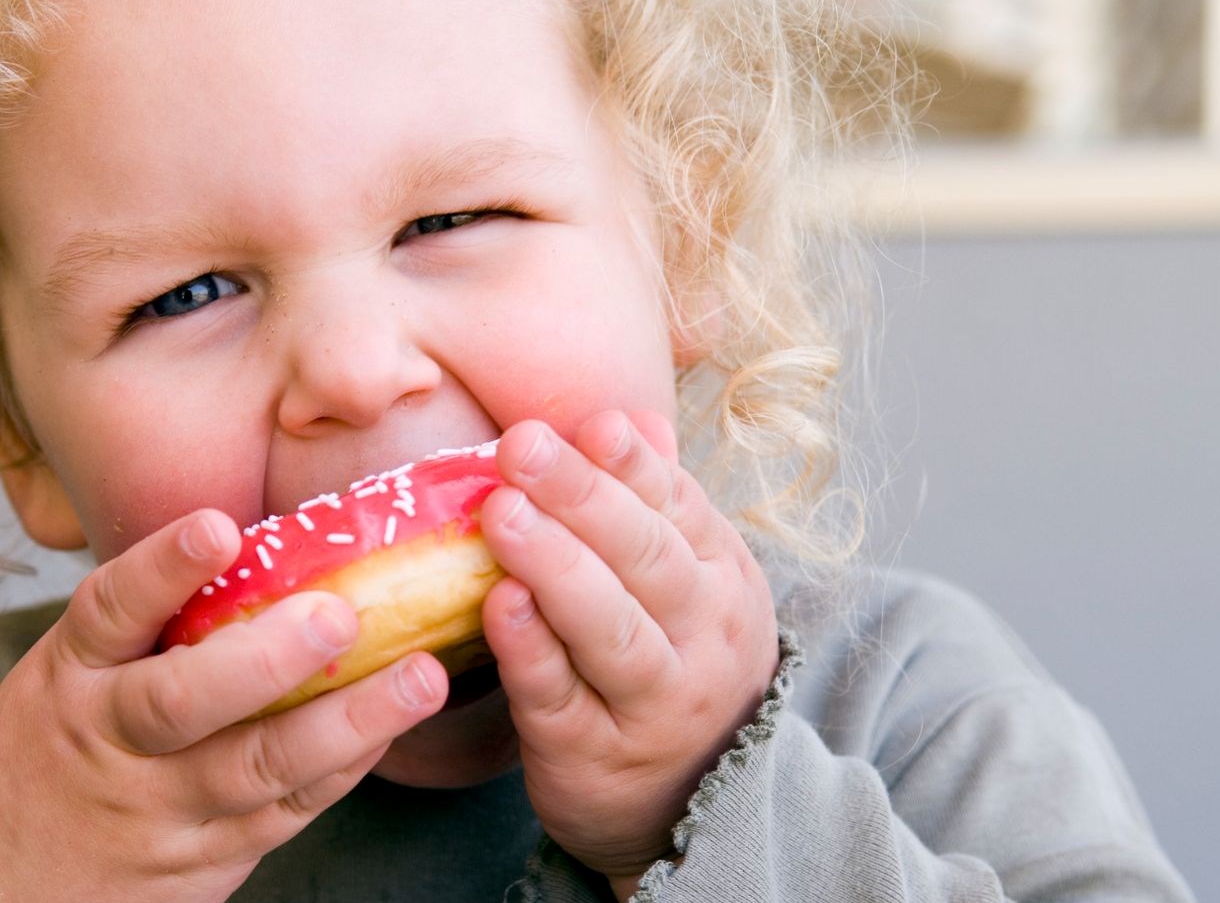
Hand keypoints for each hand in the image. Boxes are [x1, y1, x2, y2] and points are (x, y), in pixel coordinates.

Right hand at [0, 509, 447, 902]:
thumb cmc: (51, 753)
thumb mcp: (67, 675)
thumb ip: (147, 624)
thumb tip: (264, 542)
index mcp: (71, 676)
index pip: (110, 610)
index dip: (163, 568)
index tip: (219, 526)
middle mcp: (112, 740)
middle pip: (183, 700)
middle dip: (267, 659)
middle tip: (340, 617)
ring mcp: (160, 809)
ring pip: (257, 767)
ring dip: (346, 722)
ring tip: (418, 678)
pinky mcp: (206, 861)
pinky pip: (285, 812)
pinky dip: (342, 769)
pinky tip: (391, 728)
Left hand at [480, 410, 779, 888]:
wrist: (696, 801)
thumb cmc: (674, 663)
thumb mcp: (691, 582)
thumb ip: (656, 504)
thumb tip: (629, 417)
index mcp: (720, 578)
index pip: (676, 507)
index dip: (632, 464)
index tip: (590, 424)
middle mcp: (699, 637)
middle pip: (646, 558)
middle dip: (583, 497)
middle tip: (521, 446)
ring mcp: (652, 701)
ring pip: (611, 630)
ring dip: (555, 567)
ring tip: (501, 513)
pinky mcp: (593, 755)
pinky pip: (561, 700)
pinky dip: (532, 653)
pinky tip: (499, 607)